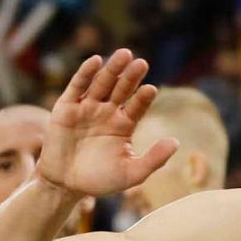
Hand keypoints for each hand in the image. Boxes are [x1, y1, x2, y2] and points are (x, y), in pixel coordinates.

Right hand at [37, 49, 177, 197]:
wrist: (64, 186)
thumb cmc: (99, 181)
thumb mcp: (130, 173)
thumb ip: (153, 159)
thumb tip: (176, 142)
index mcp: (124, 125)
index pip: (137, 106)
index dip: (143, 97)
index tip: (151, 90)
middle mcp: (107, 112)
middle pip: (121, 89)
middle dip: (131, 76)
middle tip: (142, 63)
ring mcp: (87, 108)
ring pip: (102, 83)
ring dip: (112, 69)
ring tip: (124, 54)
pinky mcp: (67, 107)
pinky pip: (77, 86)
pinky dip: (86, 73)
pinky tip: (96, 60)